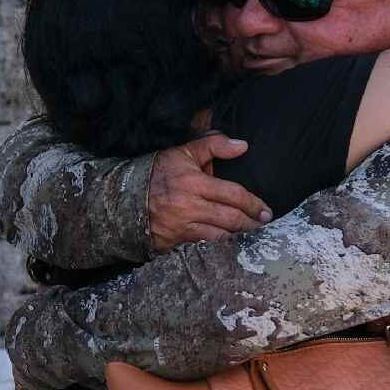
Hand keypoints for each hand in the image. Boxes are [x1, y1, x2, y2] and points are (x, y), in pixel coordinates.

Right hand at [147, 133, 272, 250]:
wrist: (124, 196)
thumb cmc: (158, 172)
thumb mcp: (184, 152)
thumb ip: (214, 145)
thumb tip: (243, 146)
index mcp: (194, 183)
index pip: (233, 195)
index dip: (253, 204)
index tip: (265, 210)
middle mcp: (190, 207)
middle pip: (230, 218)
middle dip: (250, 222)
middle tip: (263, 223)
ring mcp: (181, 226)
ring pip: (219, 235)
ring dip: (236, 234)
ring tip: (248, 232)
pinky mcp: (174, 241)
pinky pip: (202, 244)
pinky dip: (216, 243)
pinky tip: (226, 240)